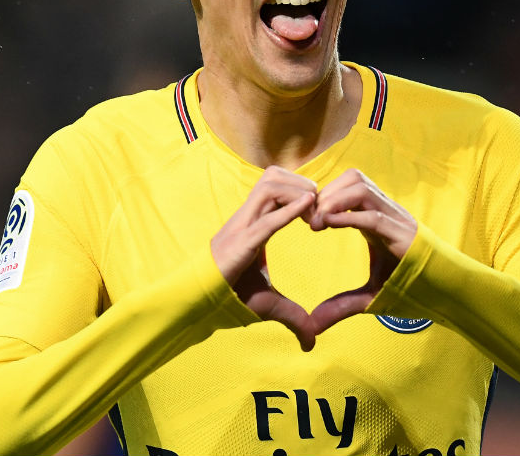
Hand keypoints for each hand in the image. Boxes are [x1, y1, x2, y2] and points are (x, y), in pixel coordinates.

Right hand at [212, 166, 317, 350]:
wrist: (198, 304)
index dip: (300, 187)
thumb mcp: (270, 304)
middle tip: (321, 205)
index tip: (321, 208)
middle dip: (301, 182)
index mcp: (253, 222)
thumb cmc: (231, 296)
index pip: (276, 186)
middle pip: (273, 176)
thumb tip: (311, 342)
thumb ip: (293, 317)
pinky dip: (289, 211)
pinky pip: (266, 220)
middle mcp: (247, 218)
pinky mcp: (240, 244)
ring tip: (315, 208)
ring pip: (269, 187)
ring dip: (296, 192)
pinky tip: (308, 207)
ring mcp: (241, 227)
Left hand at [307, 168, 417, 333]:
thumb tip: (312, 325)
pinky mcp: (403, 234)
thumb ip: (341, 306)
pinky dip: (347, 217)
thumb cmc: (414, 289)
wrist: (450, 294)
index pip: (348, 186)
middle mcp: (387, 212)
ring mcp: (396, 220)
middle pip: (353, 177)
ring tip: (317, 223)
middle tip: (308, 219)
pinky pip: (372, 216)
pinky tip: (328, 225)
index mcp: (378, 218)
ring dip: (334, 200)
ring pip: (361, 187)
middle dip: (326, 193)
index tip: (304, 217)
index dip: (324, 195)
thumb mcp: (370, 296)